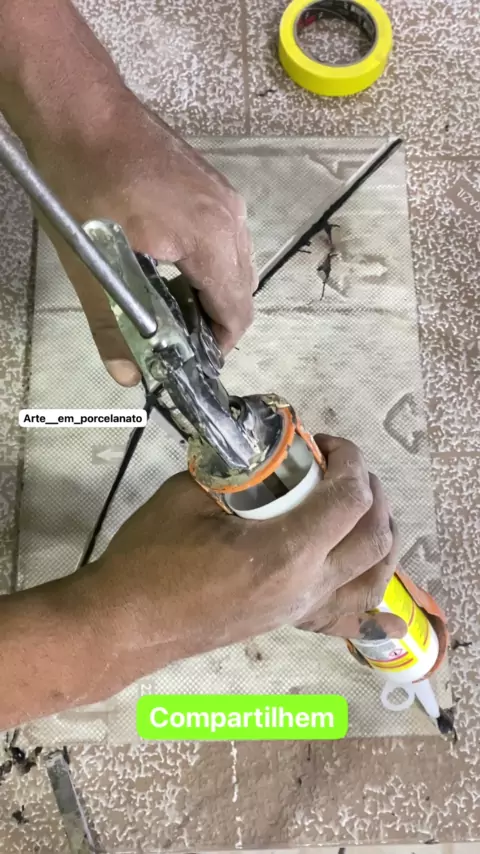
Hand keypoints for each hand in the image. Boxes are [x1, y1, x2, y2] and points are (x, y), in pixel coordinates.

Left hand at [28, 91, 255, 385]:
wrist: (80, 107)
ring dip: (211, 290)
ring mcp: (225, 195)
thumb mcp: (90, 264)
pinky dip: (208, 261)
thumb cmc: (83, 183)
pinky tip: (171, 265)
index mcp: (210, 241)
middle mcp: (230, 218)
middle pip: (241, 290)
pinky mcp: (213, 183)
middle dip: (214, 320)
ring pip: (235, 263)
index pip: (236, 311)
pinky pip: (226, 236)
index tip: (191, 359)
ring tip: (170, 303)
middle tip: (176, 337)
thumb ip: (112, 324)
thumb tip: (127, 374)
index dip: (219, 344)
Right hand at [84, 434, 404, 696]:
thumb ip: (233, 469)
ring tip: (355, 505)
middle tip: (338, 466)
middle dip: (370, 490)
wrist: (127, 622)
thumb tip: (258, 449)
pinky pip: (350, 613)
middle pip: (375, 536)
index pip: (349, 499)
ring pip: (376, 575)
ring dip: (378, 532)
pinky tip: (360, 567)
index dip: (350, 460)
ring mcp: (303, 610)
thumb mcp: (188, 494)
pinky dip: (368, 586)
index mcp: (287, 551)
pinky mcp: (291, 623)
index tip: (325, 442)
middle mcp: (308, 585)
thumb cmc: (151, 557)